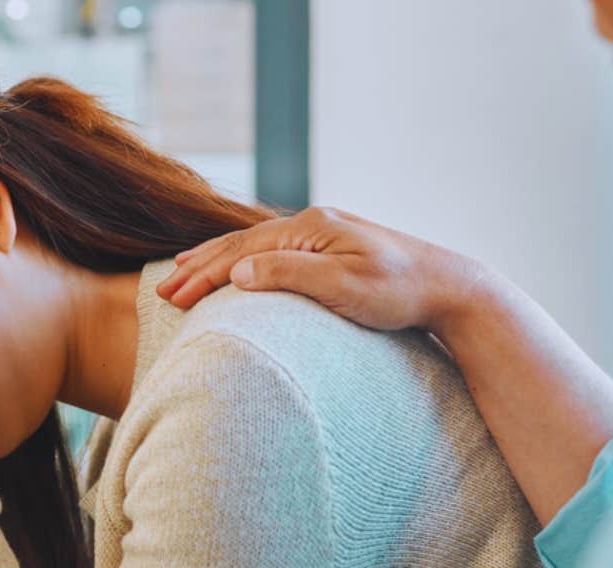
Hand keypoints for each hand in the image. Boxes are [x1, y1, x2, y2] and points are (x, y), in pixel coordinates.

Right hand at [156, 206, 487, 336]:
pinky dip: (244, 261)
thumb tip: (237, 273)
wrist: (448, 287)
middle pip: (241, 245)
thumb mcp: (344, 286)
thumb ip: (289, 275)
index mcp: (310, 228)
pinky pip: (272, 252)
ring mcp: (322, 234)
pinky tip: (237, 268)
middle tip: (163, 292)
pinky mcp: (330, 250)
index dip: (204, 276)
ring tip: (182, 270)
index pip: (242, 254)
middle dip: (199, 267)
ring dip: (215, 260)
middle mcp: (312, 224)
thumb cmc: (399, 292)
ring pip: (254, 246)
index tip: (173, 298)